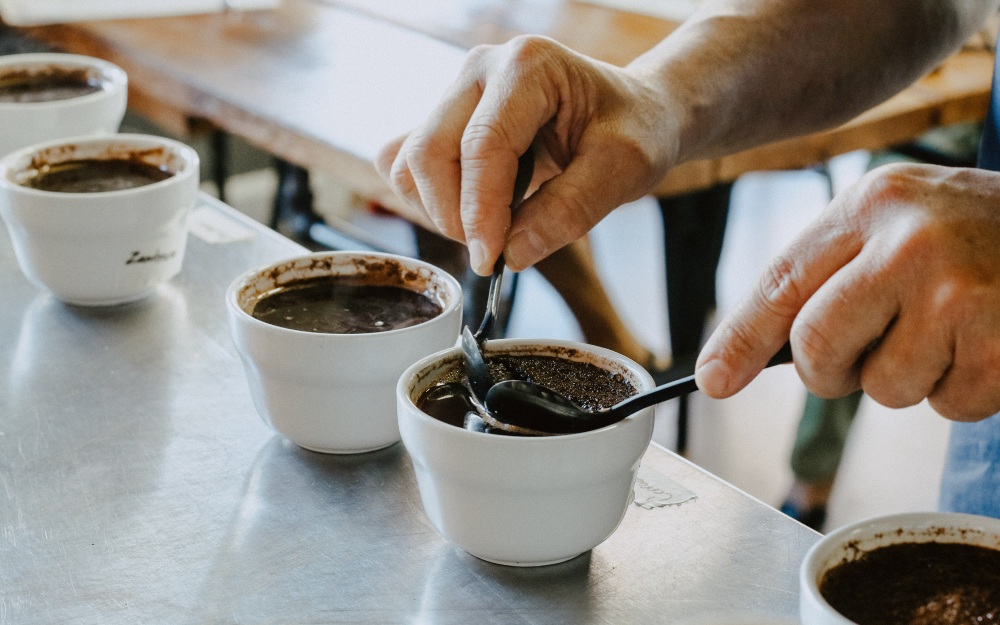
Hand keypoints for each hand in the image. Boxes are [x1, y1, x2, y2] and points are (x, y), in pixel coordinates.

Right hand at [375, 35, 675, 274]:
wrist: (635, 114)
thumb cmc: (635, 130)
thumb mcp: (624, 170)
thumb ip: (570, 210)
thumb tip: (512, 253)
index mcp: (528, 66)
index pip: (482, 146)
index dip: (479, 211)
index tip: (491, 260)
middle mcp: (482, 69)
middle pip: (429, 152)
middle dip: (455, 216)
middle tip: (495, 252)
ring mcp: (457, 92)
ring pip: (409, 162)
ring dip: (440, 210)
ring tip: (492, 227)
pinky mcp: (446, 119)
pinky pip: (406, 165)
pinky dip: (429, 200)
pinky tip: (474, 210)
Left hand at [695, 162, 999, 420]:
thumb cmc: (975, 237)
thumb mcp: (895, 227)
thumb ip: (827, 277)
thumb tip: (739, 360)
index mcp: (871, 204)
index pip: (782, 283)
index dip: (739, 339)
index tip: (713, 379)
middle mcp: (909, 241)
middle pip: (817, 346)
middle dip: (833, 368)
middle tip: (866, 353)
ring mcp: (960, 291)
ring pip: (881, 387)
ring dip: (908, 378)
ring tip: (947, 332)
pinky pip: (947, 406)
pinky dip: (962, 392)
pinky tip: (985, 346)